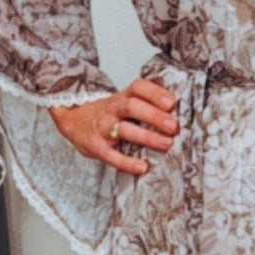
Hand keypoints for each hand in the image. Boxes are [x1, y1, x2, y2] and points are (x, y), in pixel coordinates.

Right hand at [48, 76, 179, 174]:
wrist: (73, 121)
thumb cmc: (109, 114)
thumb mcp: (124, 102)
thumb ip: (146, 104)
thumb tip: (181, 113)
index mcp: (122, 96)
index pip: (138, 87)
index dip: (155, 93)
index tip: (171, 102)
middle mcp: (112, 108)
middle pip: (132, 107)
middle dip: (154, 116)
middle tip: (174, 127)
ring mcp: (103, 127)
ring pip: (124, 130)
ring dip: (147, 137)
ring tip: (166, 144)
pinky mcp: (96, 147)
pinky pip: (112, 156)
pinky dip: (127, 163)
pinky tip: (143, 167)